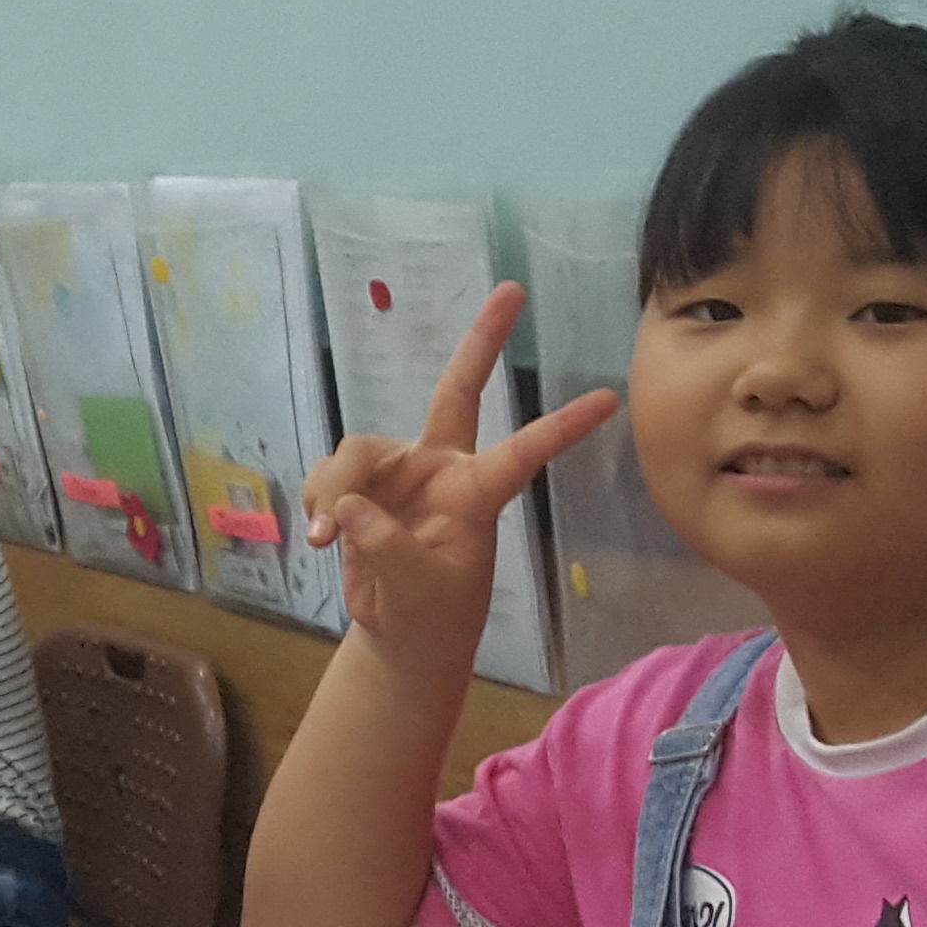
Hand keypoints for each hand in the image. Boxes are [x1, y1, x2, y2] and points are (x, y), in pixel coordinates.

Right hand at [302, 284, 620, 687]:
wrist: (399, 634)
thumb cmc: (430, 616)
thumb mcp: (418, 591)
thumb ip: (386, 547)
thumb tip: (347, 506)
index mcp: (477, 496)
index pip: (523, 454)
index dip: (561, 428)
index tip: (610, 400)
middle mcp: (442, 470)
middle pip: (458, 391)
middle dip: (482, 341)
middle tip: (513, 292)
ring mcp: (400, 472)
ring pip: (359, 449)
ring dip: (334, 486)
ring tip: (324, 537)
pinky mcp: (360, 484)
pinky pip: (329, 473)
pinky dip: (317, 500)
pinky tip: (318, 536)